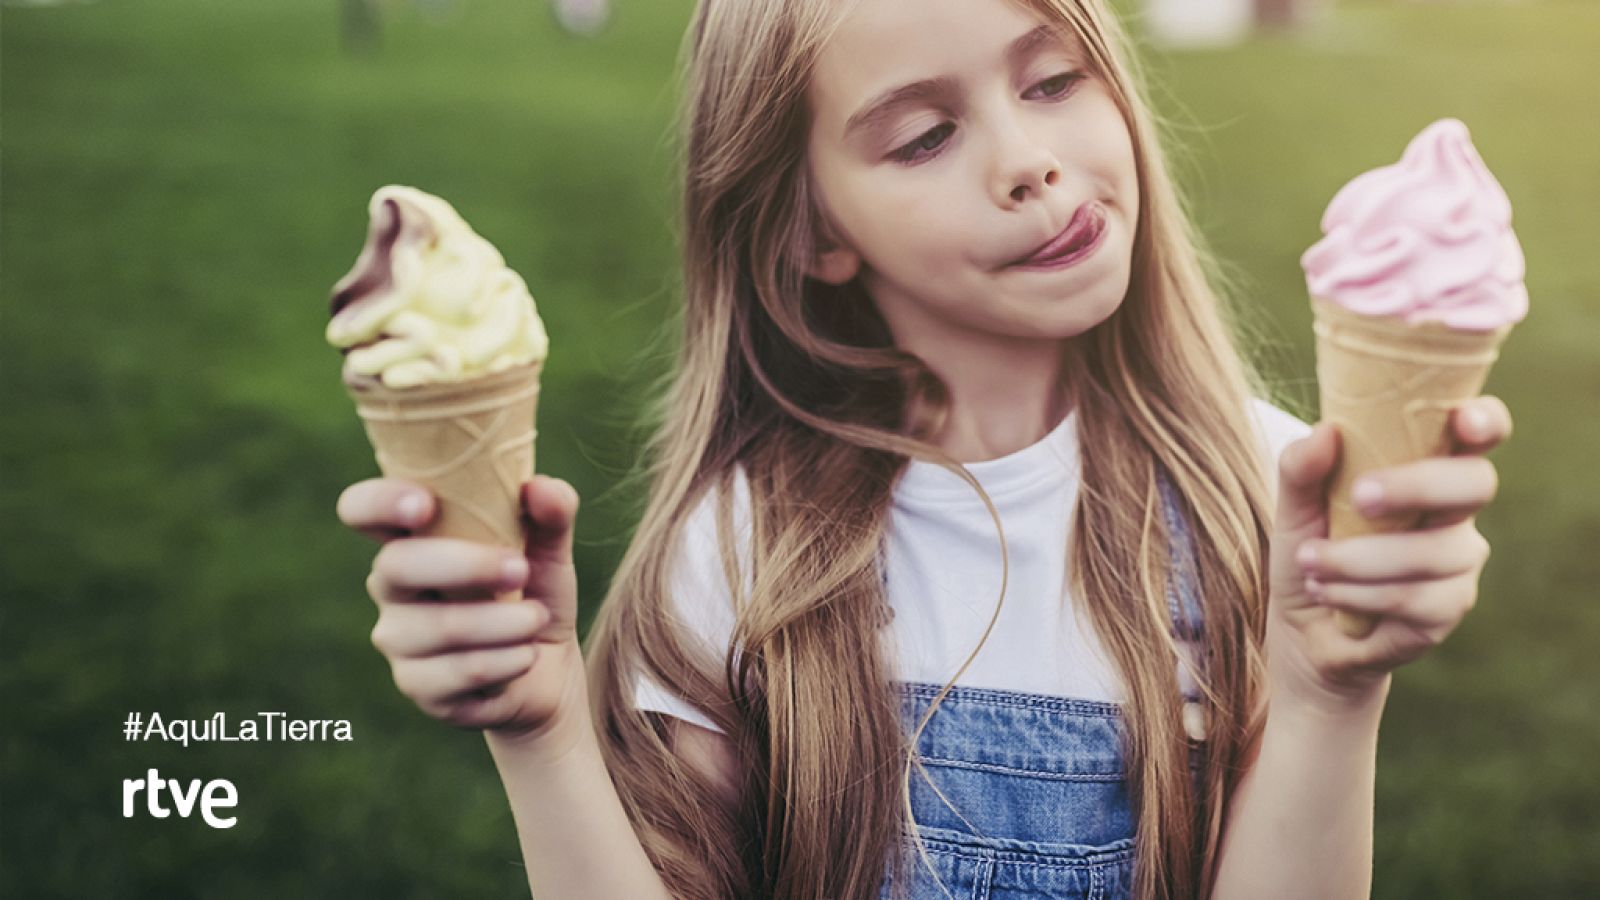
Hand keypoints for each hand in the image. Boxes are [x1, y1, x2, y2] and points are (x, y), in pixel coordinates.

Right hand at [336, 474, 588, 751]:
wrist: (546, 670)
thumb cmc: (532, 594)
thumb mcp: (549, 550)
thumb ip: (551, 514)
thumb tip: (542, 488)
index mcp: (412, 538)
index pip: (362, 510)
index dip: (379, 502)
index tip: (424, 505)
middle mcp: (392, 586)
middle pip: (396, 566)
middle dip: (465, 565)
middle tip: (520, 568)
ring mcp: (398, 639)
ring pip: (439, 626)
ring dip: (501, 622)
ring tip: (537, 618)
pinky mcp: (418, 687)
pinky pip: (458, 672)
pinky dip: (505, 661)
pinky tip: (527, 656)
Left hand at [1265, 396, 1512, 712]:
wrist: (1301, 626)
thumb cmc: (1310, 548)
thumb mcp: (1293, 507)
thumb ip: (1301, 469)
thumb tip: (1324, 432)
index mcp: (1428, 467)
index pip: (1479, 433)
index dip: (1485, 420)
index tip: (1463, 419)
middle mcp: (1456, 511)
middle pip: (1474, 485)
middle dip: (1416, 487)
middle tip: (1361, 496)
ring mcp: (1459, 561)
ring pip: (1433, 552)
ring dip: (1359, 558)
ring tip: (1310, 563)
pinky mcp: (1448, 609)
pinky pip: (1414, 598)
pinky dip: (1358, 593)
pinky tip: (1326, 591)